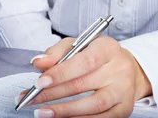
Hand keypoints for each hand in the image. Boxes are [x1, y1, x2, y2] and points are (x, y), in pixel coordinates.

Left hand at [20, 36, 151, 117]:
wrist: (126, 69)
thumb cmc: (98, 56)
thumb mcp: (80, 45)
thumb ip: (58, 52)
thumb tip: (38, 62)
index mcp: (108, 48)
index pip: (85, 61)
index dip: (61, 73)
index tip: (39, 82)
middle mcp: (119, 68)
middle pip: (84, 84)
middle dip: (53, 93)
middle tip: (31, 99)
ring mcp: (123, 90)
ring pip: (92, 105)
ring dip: (64, 111)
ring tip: (42, 112)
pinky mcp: (124, 108)